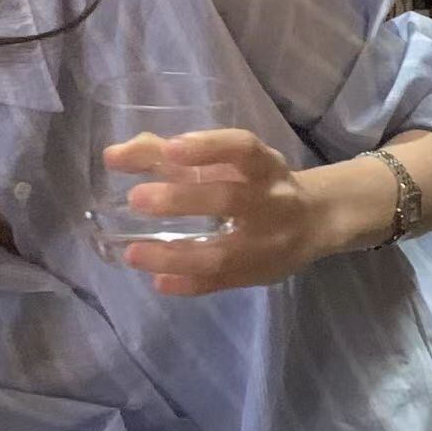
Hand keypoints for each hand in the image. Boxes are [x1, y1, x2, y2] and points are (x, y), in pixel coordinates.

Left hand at [103, 128, 323, 295]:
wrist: (316, 220)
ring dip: (175, 255)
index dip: (208, 147)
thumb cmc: (258, 182)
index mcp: (264, 166)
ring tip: (133, 254)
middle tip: (136, 199)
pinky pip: (221, 283)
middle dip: (182, 200)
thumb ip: (174, 155)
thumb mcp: (229, 161)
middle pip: (228, 200)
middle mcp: (270, 201)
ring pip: (222, 252)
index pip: (242, 149)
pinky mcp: (258, 275)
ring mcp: (266, 243)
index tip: (170, 148)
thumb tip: (115, 155)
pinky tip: (159, 282)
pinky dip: (189, 284)